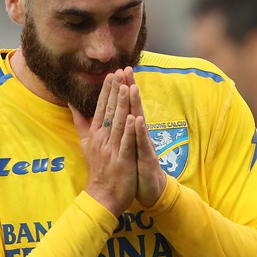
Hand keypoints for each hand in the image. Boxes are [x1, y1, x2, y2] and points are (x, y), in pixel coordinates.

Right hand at [70, 69, 137, 215]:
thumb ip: (81, 123)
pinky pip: (126, 142)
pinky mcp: (122, 160)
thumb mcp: (85, 143)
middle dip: (115, 91)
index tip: (111, 74)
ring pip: (118, 123)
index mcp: (95, 134)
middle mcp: (102, 139)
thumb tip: (72, 104)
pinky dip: (130, 130)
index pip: (101, 108)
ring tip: (127, 86)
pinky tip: (135, 117)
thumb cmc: (97, 169)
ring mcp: (112, 149)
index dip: (106, 91)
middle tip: (119, 71)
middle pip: (109, 111)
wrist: (101, 195)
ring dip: (122, 104)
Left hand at [124, 67, 166, 207]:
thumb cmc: (134, 166)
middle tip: (126, 68)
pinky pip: (143, 142)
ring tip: (132, 87)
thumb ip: (117, 131)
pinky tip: (138, 119)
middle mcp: (138, 134)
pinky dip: (140, 131)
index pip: (123, 106)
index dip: (120, 89)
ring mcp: (144, 144)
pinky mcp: (148, 157)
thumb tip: (107, 118)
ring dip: (136, 104)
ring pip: (139, 121)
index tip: (115, 70)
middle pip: (133, 107)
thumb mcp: (123, 146)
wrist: (148, 188)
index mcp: (129, 131)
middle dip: (129, 88)